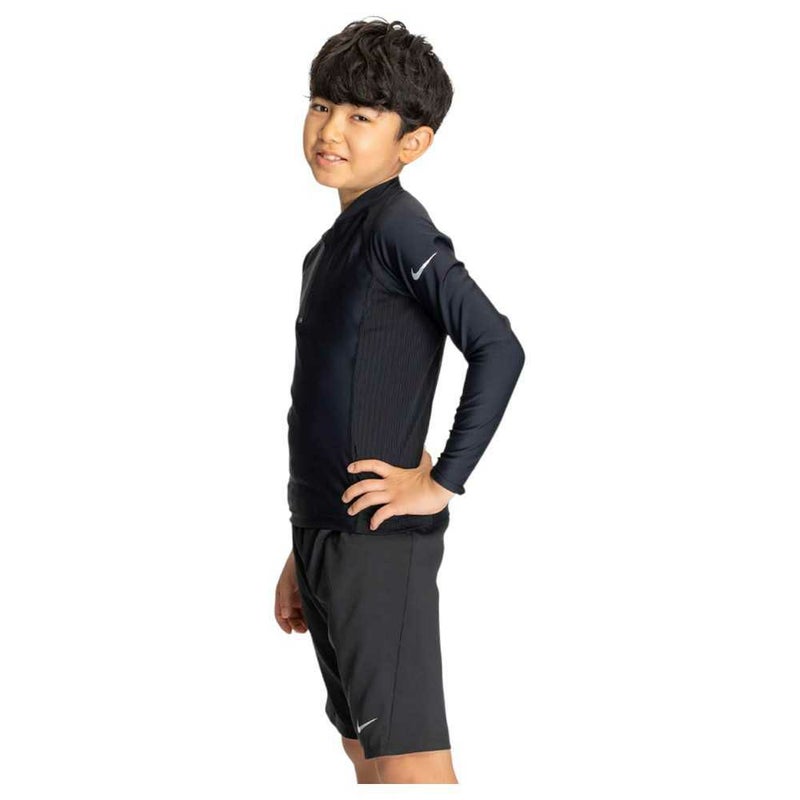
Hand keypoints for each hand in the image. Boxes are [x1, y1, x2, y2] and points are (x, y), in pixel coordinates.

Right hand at [274, 550, 307, 633]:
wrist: (310, 553)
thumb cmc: (295, 565)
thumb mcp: (288, 582)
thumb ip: (286, 599)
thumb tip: (285, 616)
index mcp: (281, 594)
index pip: (279, 614)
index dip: (283, 624)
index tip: (290, 632)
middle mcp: (290, 597)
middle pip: (290, 616)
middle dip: (295, 624)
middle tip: (303, 629)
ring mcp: (300, 596)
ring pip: (300, 614)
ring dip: (303, 621)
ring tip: (310, 625)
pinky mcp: (309, 594)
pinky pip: (308, 608)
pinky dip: (309, 615)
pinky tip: (315, 617)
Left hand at [341, 448, 455, 530]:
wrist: (439, 489)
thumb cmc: (434, 479)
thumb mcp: (426, 466)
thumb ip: (423, 459)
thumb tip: (424, 451)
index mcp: (395, 473)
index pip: (373, 465)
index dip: (360, 465)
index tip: (350, 468)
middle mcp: (390, 484)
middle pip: (364, 484)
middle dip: (351, 491)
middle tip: (344, 498)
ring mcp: (393, 495)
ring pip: (368, 499)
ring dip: (357, 505)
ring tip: (351, 511)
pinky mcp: (398, 506)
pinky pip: (382, 514)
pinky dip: (375, 520)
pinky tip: (372, 526)